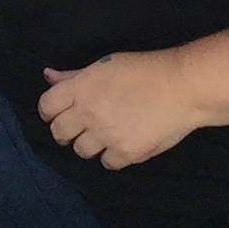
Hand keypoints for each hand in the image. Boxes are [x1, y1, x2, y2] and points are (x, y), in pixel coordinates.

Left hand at [38, 50, 203, 170]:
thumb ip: (74, 76)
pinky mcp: (126, 153)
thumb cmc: (145, 70)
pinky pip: (106, 163)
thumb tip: (48, 76)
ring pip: (81, 150)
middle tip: (82, 126)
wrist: (182, 87)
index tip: (58, 113)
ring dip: (90, 144)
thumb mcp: (106, 65)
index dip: (50, 112)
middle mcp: (89, 112)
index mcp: (82, 87)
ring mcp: (107, 135)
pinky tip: (123, 142)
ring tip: (106, 133)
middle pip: (59, 133)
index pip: (46, 107)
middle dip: (66, 130)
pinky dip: (112, 155)